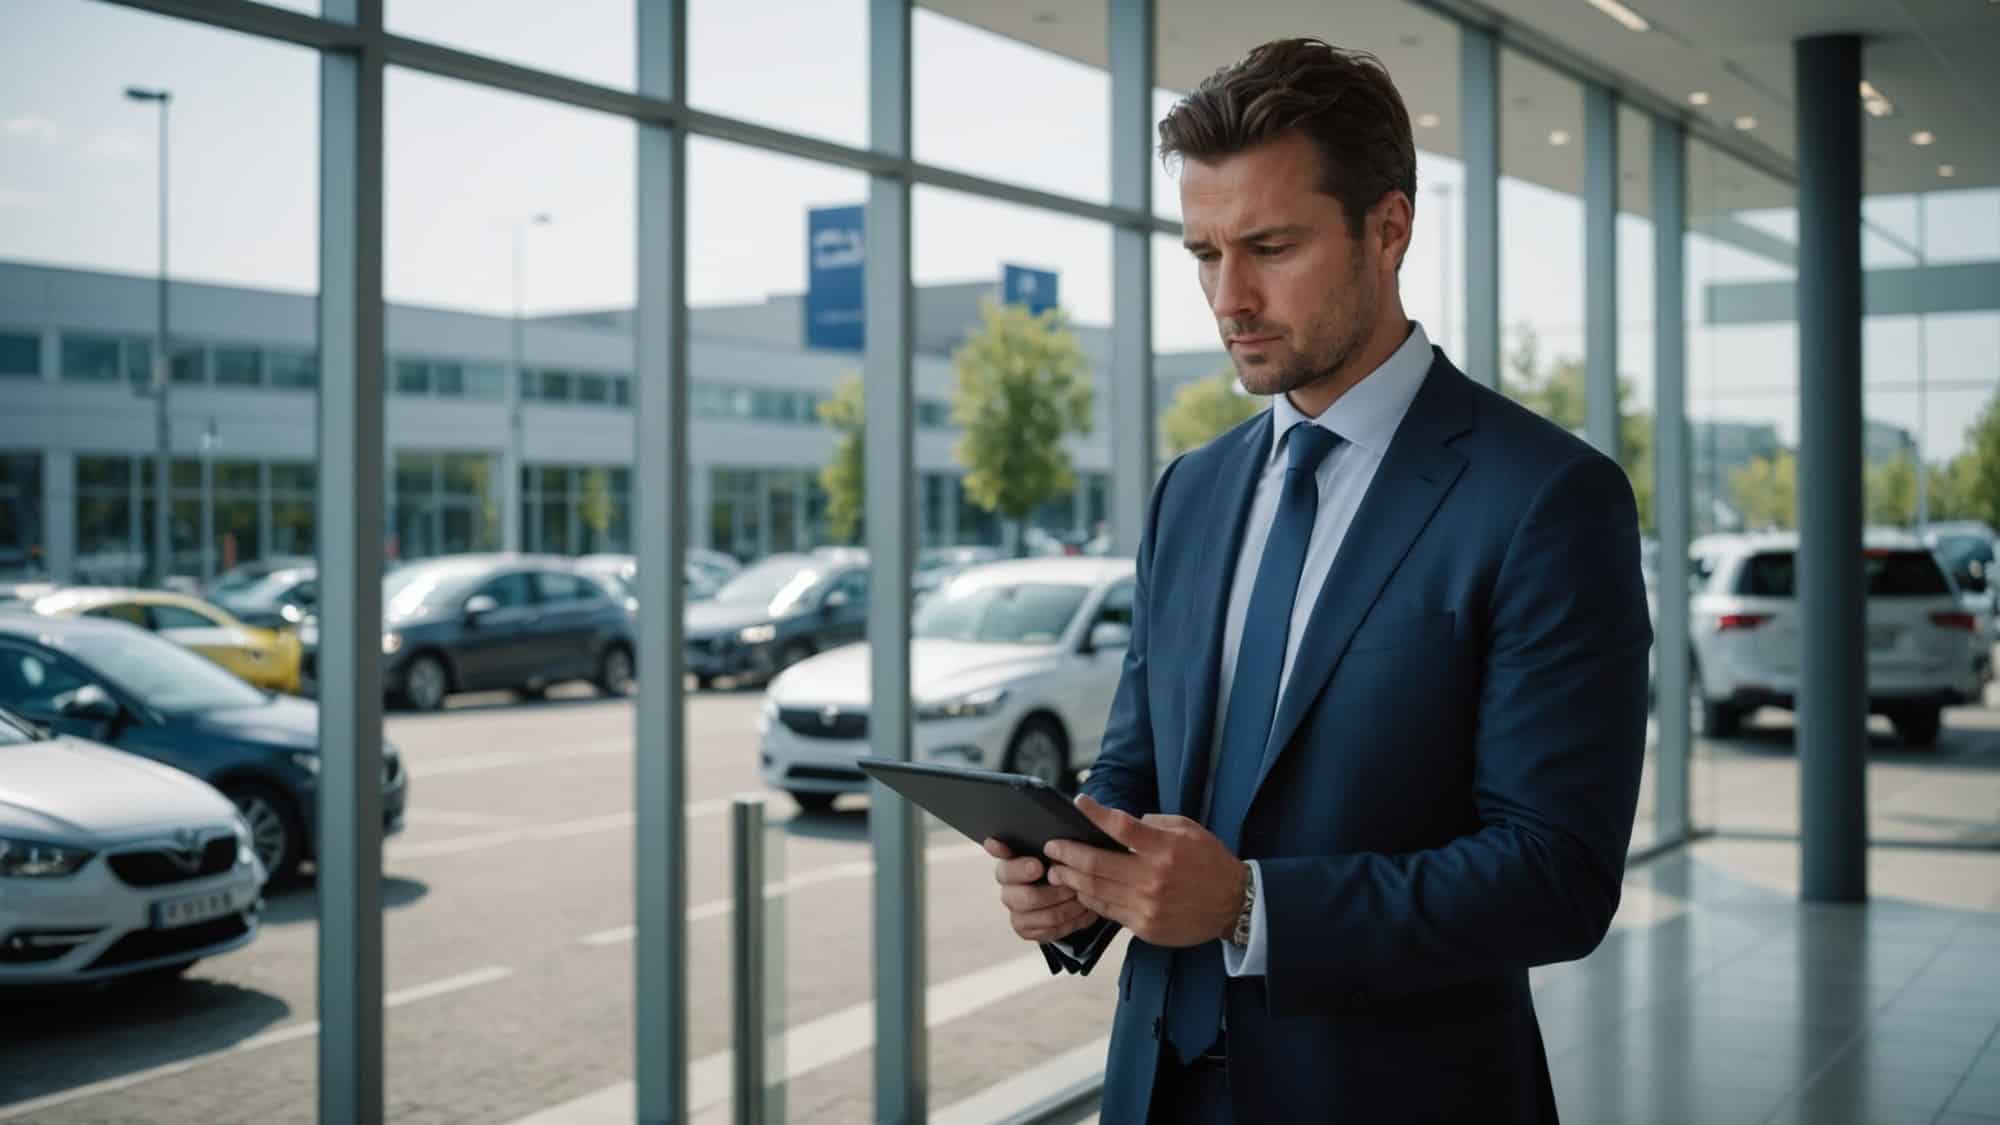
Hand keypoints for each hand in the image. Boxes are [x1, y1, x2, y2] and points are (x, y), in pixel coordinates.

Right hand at [984, 838, 1101, 943]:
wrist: (1079, 891)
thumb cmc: (1070, 862)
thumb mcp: (1070, 844)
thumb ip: (1066, 831)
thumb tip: (1078, 804)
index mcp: (1013, 855)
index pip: (1000, 851)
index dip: (1010, 857)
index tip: (1036, 865)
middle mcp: (1008, 882)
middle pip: (1014, 892)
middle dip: (1046, 891)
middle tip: (1067, 884)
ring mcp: (1015, 906)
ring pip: (1031, 912)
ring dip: (1060, 907)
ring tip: (1081, 899)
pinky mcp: (1025, 927)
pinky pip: (1042, 930)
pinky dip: (1066, 923)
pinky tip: (1083, 914)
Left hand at [1042, 794, 1246, 948]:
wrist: (1233, 904)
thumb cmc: (1209, 861)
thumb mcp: (1188, 829)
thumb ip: (1153, 824)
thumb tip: (1120, 822)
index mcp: (1164, 848)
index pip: (1120, 826)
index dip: (1095, 813)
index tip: (1079, 802)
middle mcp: (1152, 877)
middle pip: (1097, 862)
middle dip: (1068, 853)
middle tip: (1052, 846)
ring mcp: (1146, 904)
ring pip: (1096, 890)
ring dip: (1071, 878)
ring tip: (1056, 870)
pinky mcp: (1144, 926)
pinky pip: (1108, 911)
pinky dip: (1089, 899)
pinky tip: (1079, 890)